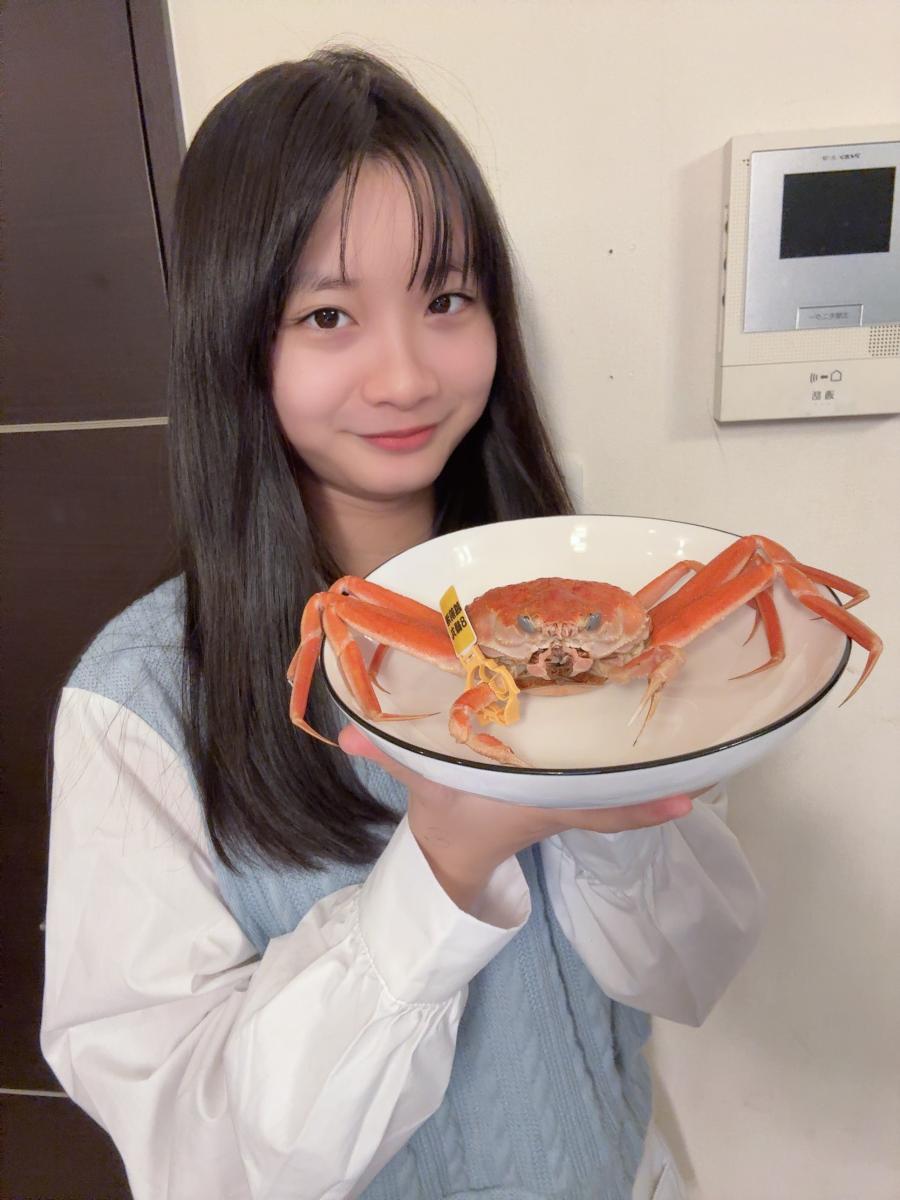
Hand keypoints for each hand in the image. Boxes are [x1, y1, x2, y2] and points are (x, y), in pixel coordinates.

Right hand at [339, 726, 696, 912]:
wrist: (453, 851)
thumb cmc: (448, 814)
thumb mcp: (422, 781)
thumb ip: (387, 753)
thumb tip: (346, 731)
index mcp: (530, 800)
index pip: (589, 806)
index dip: (634, 808)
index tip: (683, 802)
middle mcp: (558, 799)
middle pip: (619, 790)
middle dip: (657, 773)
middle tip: (701, 739)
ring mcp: (567, 800)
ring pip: (617, 787)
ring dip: (651, 772)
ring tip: (696, 728)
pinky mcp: (568, 797)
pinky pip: (608, 789)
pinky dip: (637, 786)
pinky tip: (672, 767)